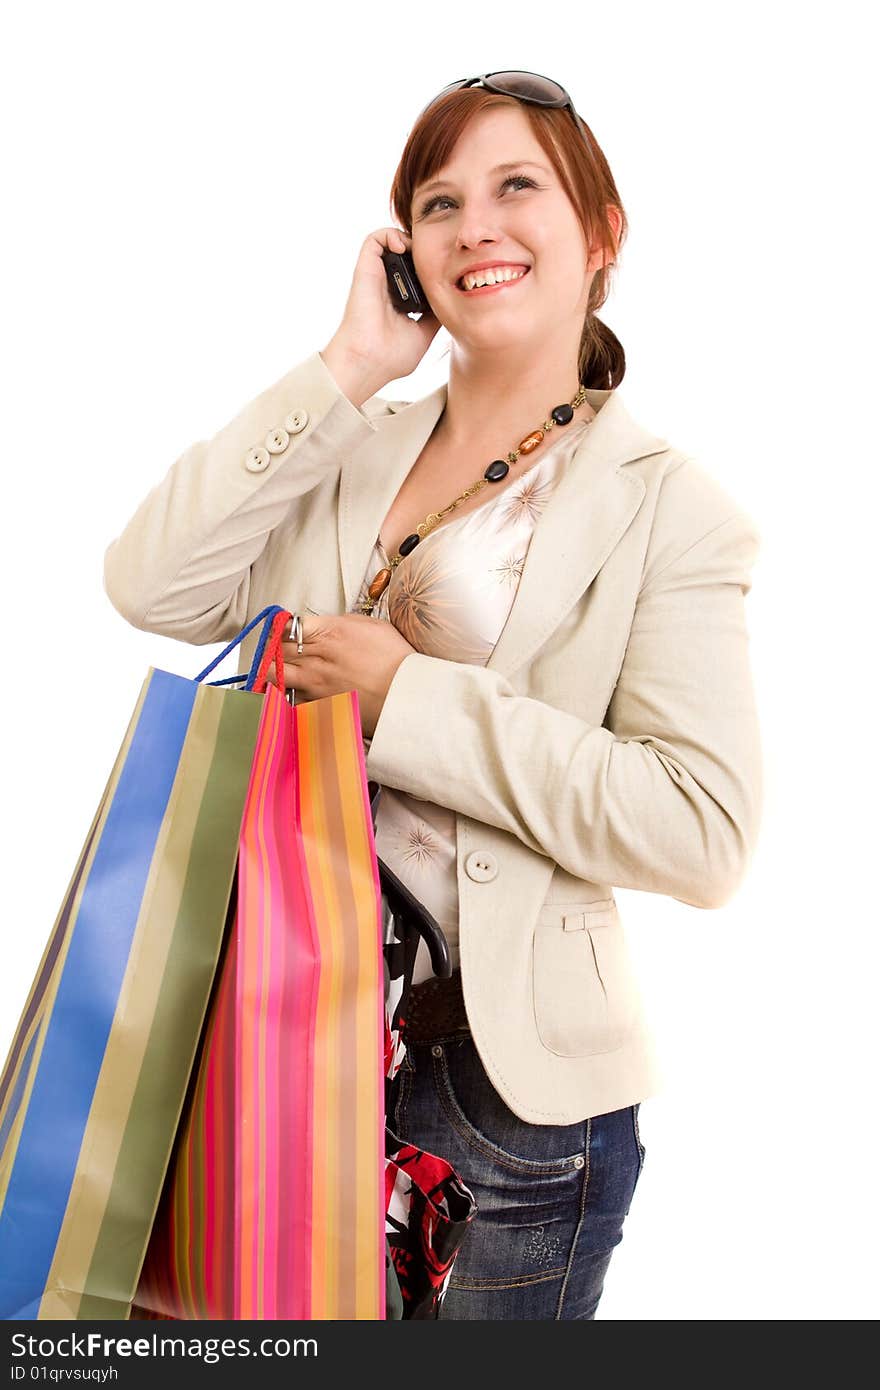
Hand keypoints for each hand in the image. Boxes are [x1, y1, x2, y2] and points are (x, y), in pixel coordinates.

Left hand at [266, 612, 416, 737]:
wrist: (407, 695)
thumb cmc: (395, 659)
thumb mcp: (371, 626)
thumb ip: (340, 622)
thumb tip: (322, 624)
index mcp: (330, 632)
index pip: (285, 625)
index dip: (279, 628)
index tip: (283, 632)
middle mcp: (317, 657)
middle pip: (273, 649)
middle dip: (272, 650)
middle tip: (279, 653)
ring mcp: (314, 684)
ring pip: (271, 676)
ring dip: (272, 673)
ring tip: (280, 673)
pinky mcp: (317, 706)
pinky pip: (286, 700)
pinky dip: (283, 697)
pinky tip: (290, 696)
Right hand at [323, 226, 441, 390]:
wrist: (369, 361)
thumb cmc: (391, 356)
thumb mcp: (424, 334)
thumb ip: (435, 314)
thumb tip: (452, 300)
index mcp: (399, 301)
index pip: (416, 274)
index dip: (431, 266)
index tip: (448, 269)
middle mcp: (386, 286)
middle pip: (407, 256)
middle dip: (424, 250)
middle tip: (439, 257)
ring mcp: (376, 277)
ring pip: (391, 242)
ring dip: (409, 239)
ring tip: (421, 251)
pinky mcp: (365, 269)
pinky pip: (375, 238)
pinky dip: (391, 234)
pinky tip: (405, 246)